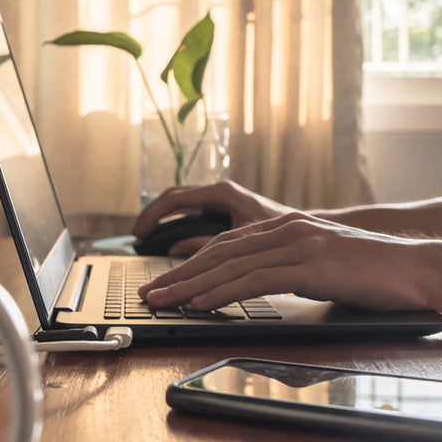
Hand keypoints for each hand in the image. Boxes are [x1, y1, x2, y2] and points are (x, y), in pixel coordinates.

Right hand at [132, 181, 295, 255]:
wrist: (306, 229)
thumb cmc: (283, 232)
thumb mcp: (242, 241)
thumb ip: (208, 245)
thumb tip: (176, 249)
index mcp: (222, 193)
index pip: (175, 199)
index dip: (153, 216)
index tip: (138, 233)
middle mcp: (219, 192)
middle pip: (173, 199)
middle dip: (152, 218)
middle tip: (135, 235)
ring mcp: (220, 200)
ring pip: (181, 205)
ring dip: (161, 219)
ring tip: (144, 237)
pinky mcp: (223, 211)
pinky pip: (191, 214)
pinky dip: (175, 225)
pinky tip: (167, 241)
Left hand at [137, 212, 430, 311]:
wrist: (417, 268)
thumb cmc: (376, 273)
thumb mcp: (325, 265)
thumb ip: (292, 269)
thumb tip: (263, 286)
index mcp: (289, 227)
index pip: (228, 245)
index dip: (193, 263)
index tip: (168, 282)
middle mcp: (288, 229)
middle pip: (220, 251)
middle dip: (180, 274)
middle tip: (150, 293)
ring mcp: (299, 243)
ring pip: (230, 265)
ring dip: (190, 286)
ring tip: (162, 301)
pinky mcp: (310, 264)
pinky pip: (254, 280)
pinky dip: (222, 292)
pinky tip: (200, 303)